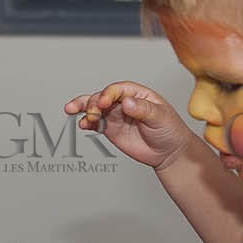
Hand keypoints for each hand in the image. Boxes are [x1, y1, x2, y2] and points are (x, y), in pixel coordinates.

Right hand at [64, 81, 200, 170]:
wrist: (169, 153)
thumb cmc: (170, 130)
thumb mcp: (161, 117)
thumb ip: (143, 109)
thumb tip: (127, 102)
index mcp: (137, 94)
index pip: (118, 89)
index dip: (108, 94)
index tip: (103, 104)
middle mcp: (123, 102)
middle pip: (102, 96)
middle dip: (93, 102)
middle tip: (92, 112)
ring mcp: (116, 115)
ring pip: (94, 107)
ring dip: (83, 108)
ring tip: (73, 110)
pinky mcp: (110, 129)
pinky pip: (94, 123)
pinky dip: (86, 122)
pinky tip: (82, 124)